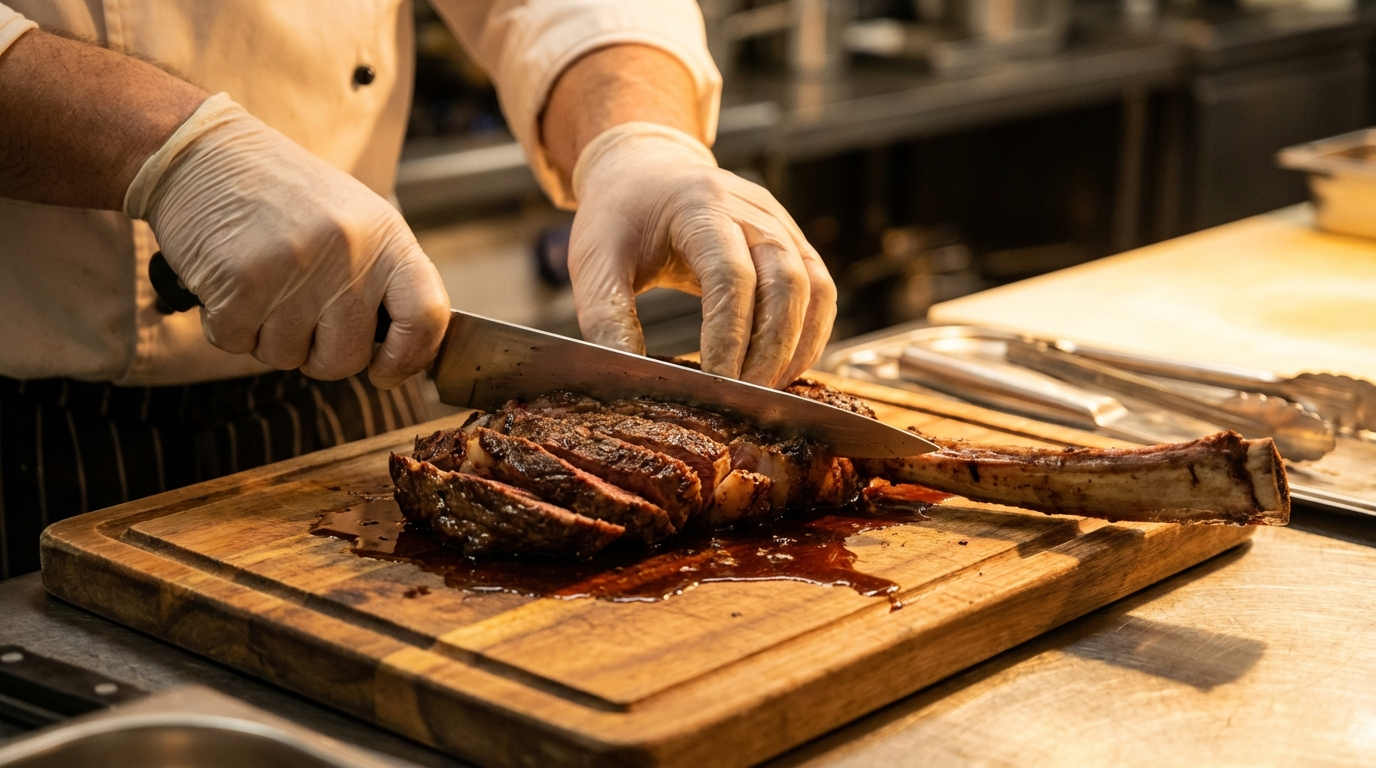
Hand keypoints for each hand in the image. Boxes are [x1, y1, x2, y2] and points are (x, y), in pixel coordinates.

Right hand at [125, 94, 450, 387]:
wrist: (204, 152)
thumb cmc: (285, 194)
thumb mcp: (357, 220)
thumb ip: (384, 279)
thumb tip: (406, 353)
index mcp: (386, 238)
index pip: (425, 317)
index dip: (410, 358)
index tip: (387, 371)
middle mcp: (347, 254)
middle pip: (347, 358)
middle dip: (319, 355)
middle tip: (300, 316)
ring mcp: (293, 269)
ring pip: (287, 358)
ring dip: (269, 336)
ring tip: (263, 283)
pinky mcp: (239, 283)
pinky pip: (238, 345)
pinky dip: (228, 326)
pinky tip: (230, 282)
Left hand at [568, 123, 836, 387]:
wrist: (646, 169)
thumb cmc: (619, 217)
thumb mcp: (595, 261)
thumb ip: (607, 318)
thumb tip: (633, 377)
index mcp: (699, 205)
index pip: (730, 275)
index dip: (729, 335)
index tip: (715, 383)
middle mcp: (751, 210)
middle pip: (785, 282)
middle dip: (770, 350)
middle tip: (744, 399)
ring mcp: (780, 224)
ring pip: (813, 288)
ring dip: (796, 347)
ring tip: (765, 392)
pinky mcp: (793, 243)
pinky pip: (820, 290)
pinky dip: (810, 335)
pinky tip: (784, 369)